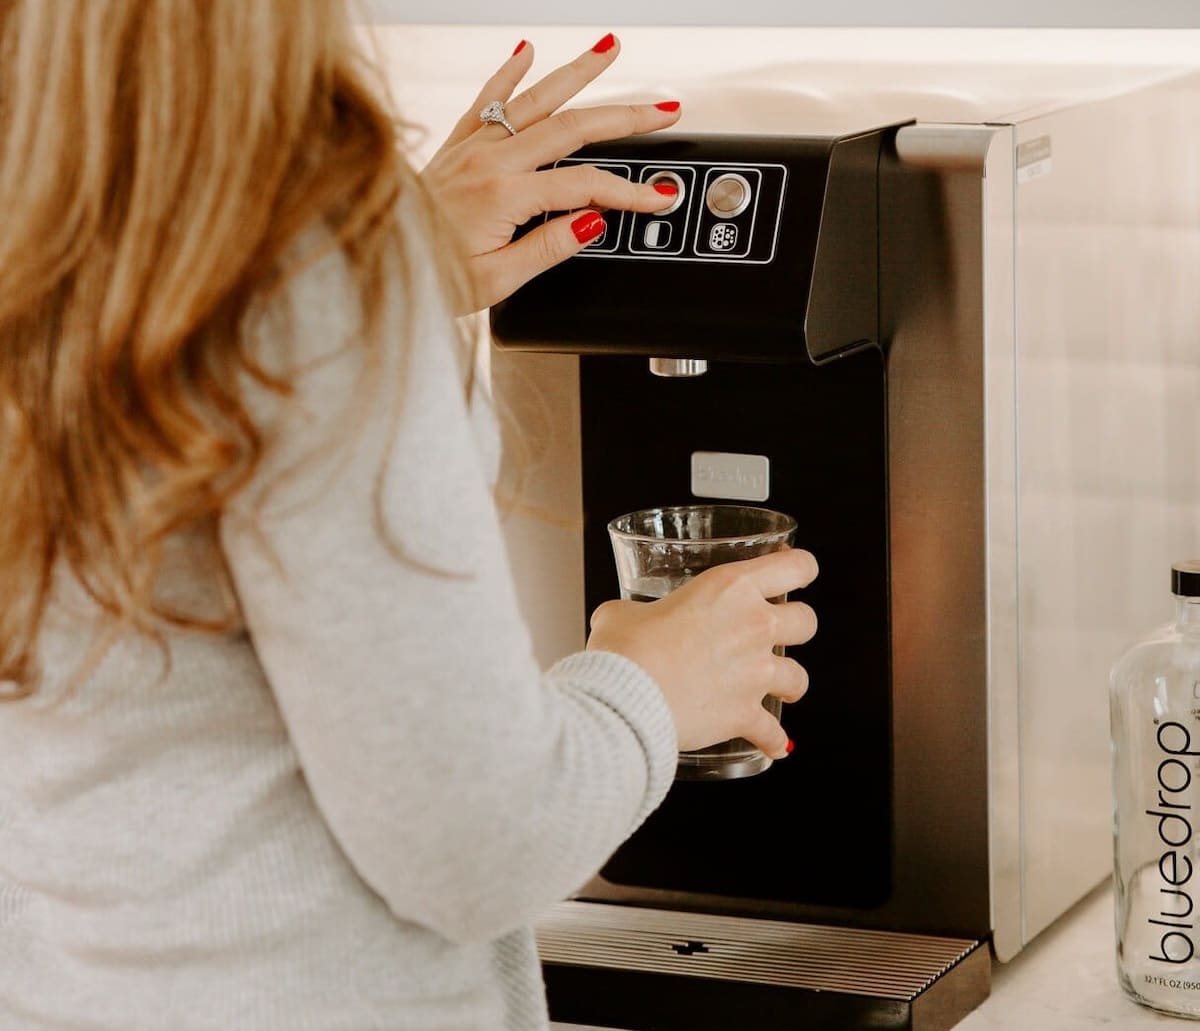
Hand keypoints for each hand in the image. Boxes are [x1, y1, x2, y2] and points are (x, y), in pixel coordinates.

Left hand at [420, 34, 682, 311]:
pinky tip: (526, 48)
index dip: (628, 191)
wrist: (376, 260)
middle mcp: (488, 161)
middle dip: (624, 117)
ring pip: (535, 98)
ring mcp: (471, 148)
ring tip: (609, 49)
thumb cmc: (430, 276)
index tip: (658, 196)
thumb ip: (547, 247)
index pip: (584, 186)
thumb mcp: (496, 280)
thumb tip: (591, 222)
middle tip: (663, 109)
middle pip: (572, 128)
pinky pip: (486, 100)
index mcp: (503, 196)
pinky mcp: (455, 146)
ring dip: (576, 72)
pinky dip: (507, 71)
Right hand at [585, 549, 819, 759]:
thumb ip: (635, 611)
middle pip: (807, 621)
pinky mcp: (746, 714)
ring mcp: (755, 673)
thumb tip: (624, 620)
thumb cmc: (624, 649)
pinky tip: (772, 745)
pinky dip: (773, 741)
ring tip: (778, 689)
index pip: (794, 566)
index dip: (800, 568)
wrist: (626, 698)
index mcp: (730, 588)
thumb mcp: (623, 612)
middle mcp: (753, 626)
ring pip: (800, 678)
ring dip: (789, 683)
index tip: (796, 574)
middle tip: (776, 634)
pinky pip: (773, 733)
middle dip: (795, 628)